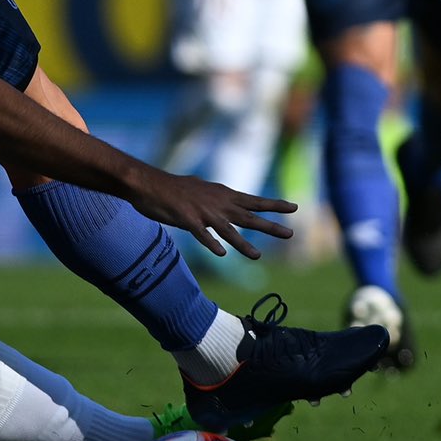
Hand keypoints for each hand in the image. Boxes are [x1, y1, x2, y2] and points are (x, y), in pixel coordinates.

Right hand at [132, 170, 295, 259]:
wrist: (147, 183)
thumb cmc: (172, 188)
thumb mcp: (200, 190)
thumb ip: (215, 198)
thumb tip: (225, 199)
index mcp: (221, 195)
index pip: (252, 201)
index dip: (273, 204)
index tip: (294, 207)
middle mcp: (217, 202)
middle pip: (248, 216)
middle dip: (269, 225)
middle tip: (290, 233)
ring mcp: (202, 211)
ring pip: (227, 229)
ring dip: (242, 243)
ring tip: (257, 256)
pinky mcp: (186, 219)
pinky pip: (201, 234)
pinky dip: (211, 243)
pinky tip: (220, 253)